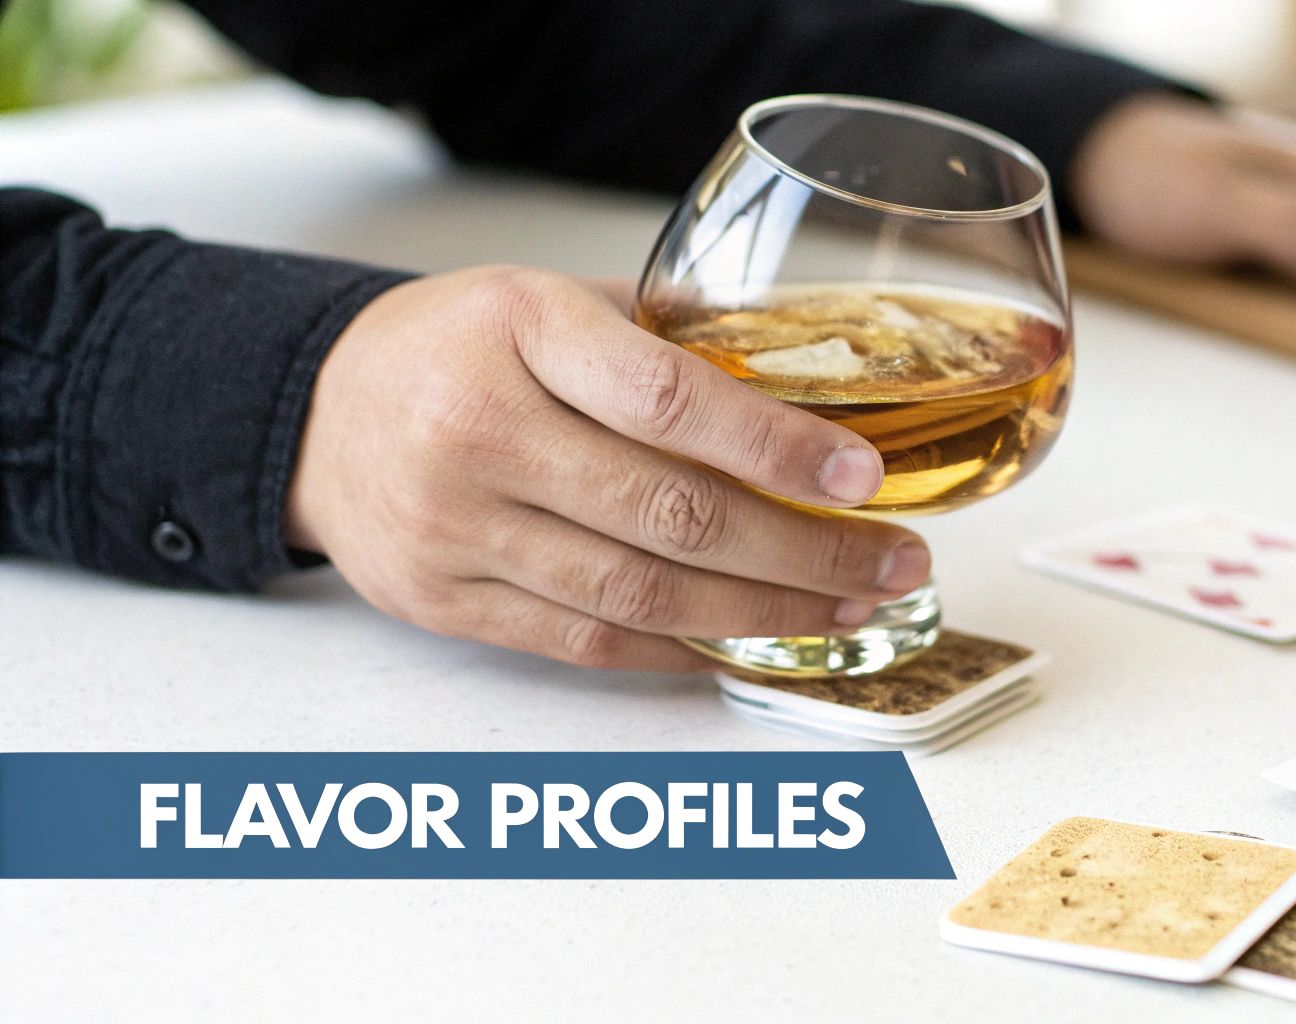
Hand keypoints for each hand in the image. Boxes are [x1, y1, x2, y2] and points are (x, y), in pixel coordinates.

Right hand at [285, 267, 930, 671]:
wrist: (319, 414)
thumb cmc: (458, 346)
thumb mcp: (551, 300)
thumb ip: (667, 341)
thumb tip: (816, 398)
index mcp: (519, 329)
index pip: (667, 399)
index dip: (777, 448)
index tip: (863, 478)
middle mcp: (479, 431)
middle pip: (670, 514)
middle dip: (804, 551)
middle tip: (891, 564)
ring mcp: (456, 527)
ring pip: (641, 594)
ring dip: (764, 611)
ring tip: (846, 608)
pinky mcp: (446, 602)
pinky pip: (591, 641)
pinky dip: (685, 649)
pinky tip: (755, 638)